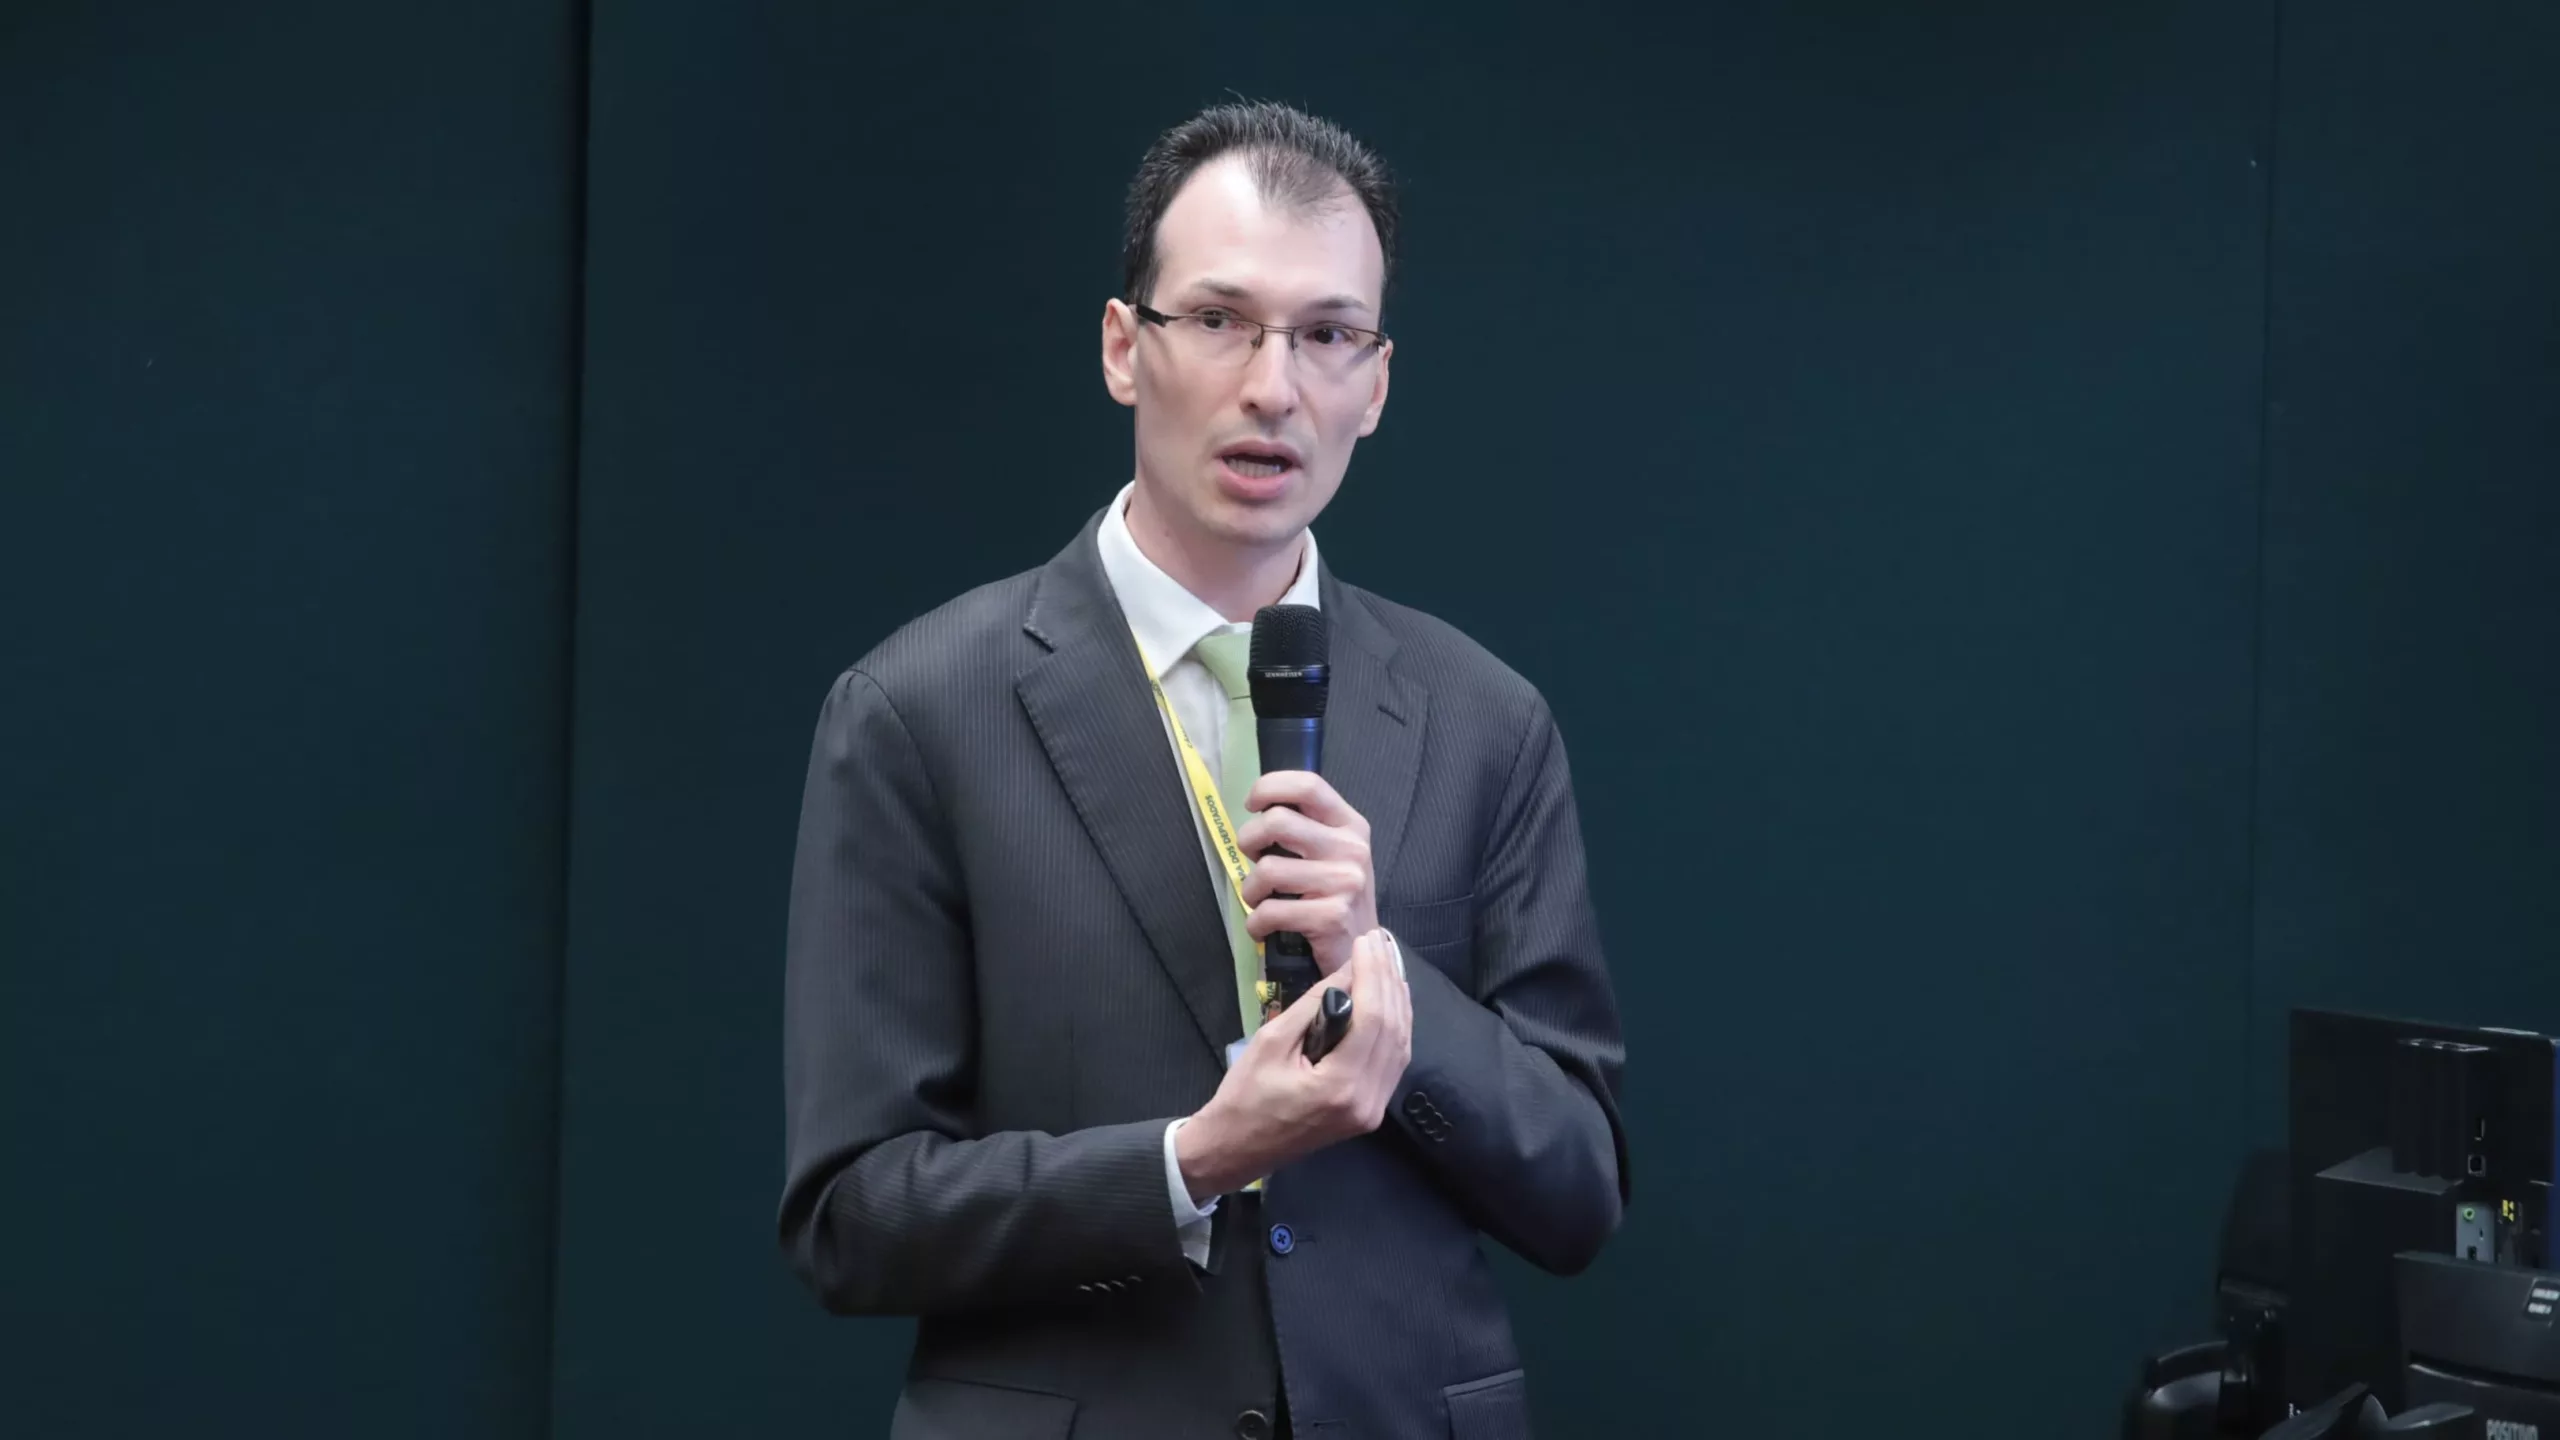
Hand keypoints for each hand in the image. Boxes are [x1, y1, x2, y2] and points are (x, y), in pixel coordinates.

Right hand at [1175, 929, 1414, 1203]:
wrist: (1236, 1148)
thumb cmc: (1244, 1097)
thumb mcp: (1272, 1042)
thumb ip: (1314, 1005)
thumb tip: (1347, 969)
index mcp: (1340, 1087)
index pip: (1373, 1020)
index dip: (1373, 975)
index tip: (1368, 942)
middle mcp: (1366, 1102)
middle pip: (1393, 1030)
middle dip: (1388, 981)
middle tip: (1379, 944)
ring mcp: (1373, 1110)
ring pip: (1400, 1045)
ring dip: (1396, 1001)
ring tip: (1386, 962)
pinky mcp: (1370, 1110)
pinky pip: (1392, 1061)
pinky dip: (1393, 1026)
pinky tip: (1388, 999)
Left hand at [1236, 771, 1376, 977]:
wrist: (1365, 952)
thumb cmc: (1338, 898)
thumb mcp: (1334, 854)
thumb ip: (1307, 828)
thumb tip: (1259, 812)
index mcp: (1351, 825)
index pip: (1309, 785)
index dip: (1270, 787)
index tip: (1251, 804)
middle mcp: (1351, 849)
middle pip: (1277, 821)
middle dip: (1248, 840)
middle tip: (1252, 859)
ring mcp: (1344, 883)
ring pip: (1268, 869)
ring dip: (1250, 889)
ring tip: (1258, 900)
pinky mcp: (1331, 917)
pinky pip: (1271, 911)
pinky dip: (1256, 923)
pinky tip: (1263, 927)